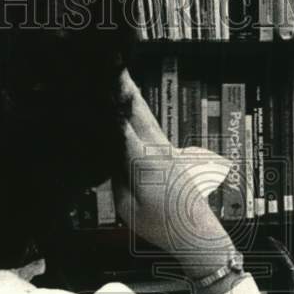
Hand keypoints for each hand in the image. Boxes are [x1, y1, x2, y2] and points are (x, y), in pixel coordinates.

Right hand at [113, 70, 233, 276]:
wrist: (196, 233)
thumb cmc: (161, 225)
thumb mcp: (126, 205)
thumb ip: (114, 174)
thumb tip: (105, 150)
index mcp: (144, 161)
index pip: (121, 123)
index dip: (108, 101)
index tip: (96, 84)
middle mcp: (158, 149)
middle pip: (137, 108)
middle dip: (122, 84)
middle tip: (109, 61)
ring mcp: (168, 149)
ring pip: (146, 114)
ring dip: (131, 95)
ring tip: (118, 74)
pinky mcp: (172, 153)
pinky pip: (151, 126)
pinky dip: (139, 112)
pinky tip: (132, 106)